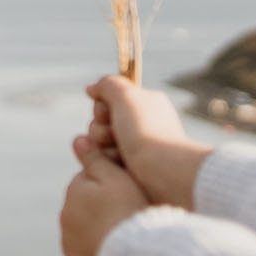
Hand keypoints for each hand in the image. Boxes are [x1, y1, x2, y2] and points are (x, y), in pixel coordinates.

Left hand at [60, 135, 152, 255]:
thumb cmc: (129, 213)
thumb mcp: (118, 178)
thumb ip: (96, 159)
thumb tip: (77, 139)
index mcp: (74, 192)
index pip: (91, 180)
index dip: (114, 183)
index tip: (133, 191)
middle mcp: (66, 220)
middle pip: (89, 208)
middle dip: (106, 208)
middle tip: (135, 214)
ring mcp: (70, 248)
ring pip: (89, 234)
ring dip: (104, 233)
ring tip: (132, 238)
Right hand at [86, 75, 211, 208]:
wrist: (163, 171)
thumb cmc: (146, 131)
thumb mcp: (127, 96)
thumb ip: (107, 84)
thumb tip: (92, 88)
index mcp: (144, 103)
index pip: (107, 100)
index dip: (101, 106)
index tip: (108, 112)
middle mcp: (141, 122)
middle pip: (99, 122)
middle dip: (99, 129)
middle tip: (114, 135)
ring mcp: (136, 146)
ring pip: (99, 143)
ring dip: (102, 147)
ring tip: (119, 153)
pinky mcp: (132, 166)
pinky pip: (106, 160)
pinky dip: (109, 162)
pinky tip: (119, 165)